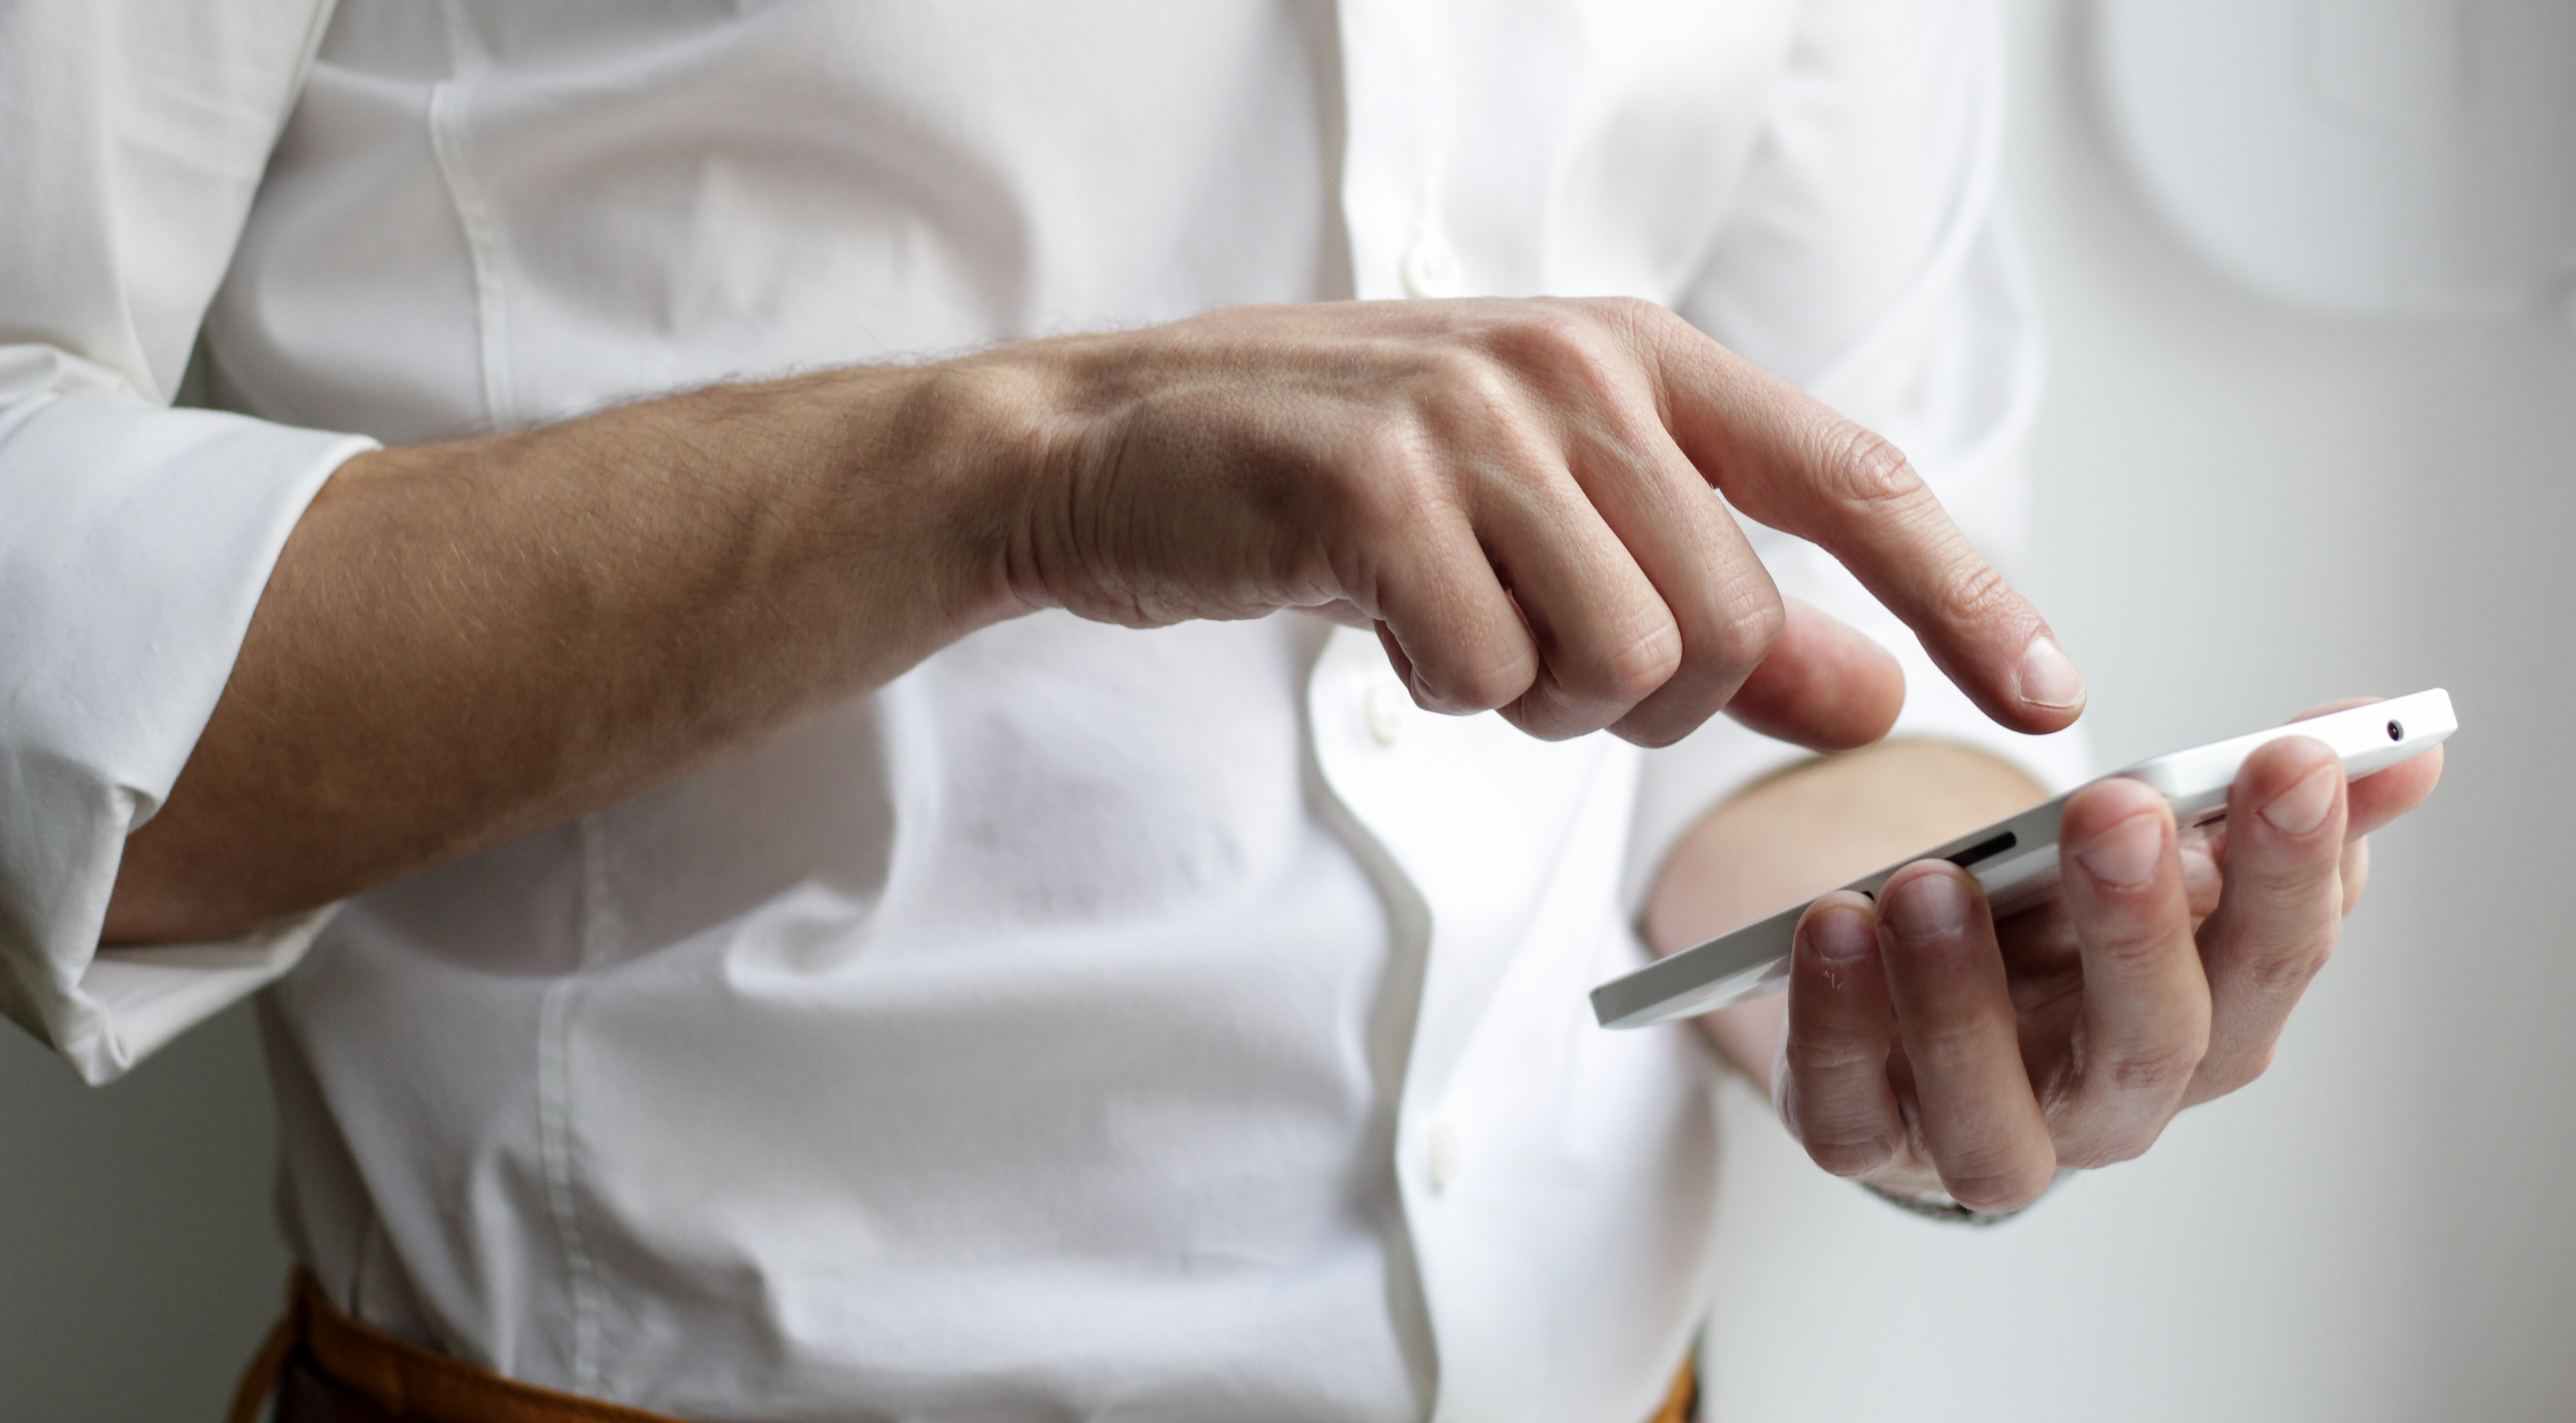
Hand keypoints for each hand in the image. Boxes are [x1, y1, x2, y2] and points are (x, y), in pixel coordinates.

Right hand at [976, 297, 2084, 749]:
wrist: (1119, 447)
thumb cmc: (1347, 486)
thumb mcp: (1552, 527)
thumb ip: (1723, 609)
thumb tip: (1875, 695)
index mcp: (1638, 356)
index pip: (1854, 481)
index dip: (1966, 594)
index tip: (2048, 696)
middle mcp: (1575, 367)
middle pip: (1728, 622)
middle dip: (1645, 695)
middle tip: (1532, 654)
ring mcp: (1473, 419)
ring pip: (1621, 661)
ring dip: (1537, 697)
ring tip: (1451, 625)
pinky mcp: (1373, 487)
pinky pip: (1486, 675)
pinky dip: (1442, 691)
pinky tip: (1379, 620)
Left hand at [1770, 703, 2444, 1209]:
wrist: (1919, 1000)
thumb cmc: (2056, 932)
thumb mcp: (2154, 855)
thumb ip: (2259, 804)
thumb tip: (2401, 745)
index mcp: (2208, 1023)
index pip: (2276, 957)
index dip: (2294, 867)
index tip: (2292, 758)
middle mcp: (2110, 1103)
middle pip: (2153, 1044)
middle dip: (2140, 926)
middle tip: (2117, 811)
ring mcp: (1984, 1135)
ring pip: (1993, 1115)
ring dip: (1962, 997)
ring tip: (1930, 881)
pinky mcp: (1865, 1139)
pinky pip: (1846, 1113)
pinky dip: (1835, 1027)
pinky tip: (1829, 927)